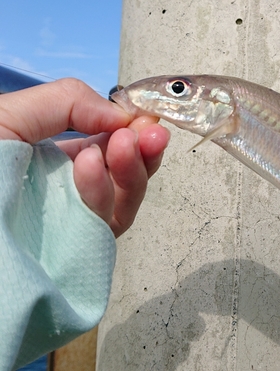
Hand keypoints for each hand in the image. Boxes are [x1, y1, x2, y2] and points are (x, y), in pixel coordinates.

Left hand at [0, 78, 169, 236]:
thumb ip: (67, 102)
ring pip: (124, 201)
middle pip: (127, 177)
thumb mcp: (11, 114)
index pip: (111, 147)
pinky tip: (91, 166)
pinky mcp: (76, 248)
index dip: (134, 132)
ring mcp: (76, 222)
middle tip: (154, 134)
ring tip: (125, 144)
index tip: (147, 118)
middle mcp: (73, 191)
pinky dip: (101, 193)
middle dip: (144, 152)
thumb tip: (121, 115)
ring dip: (130, 171)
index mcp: (60, 159)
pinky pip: (102, 223)